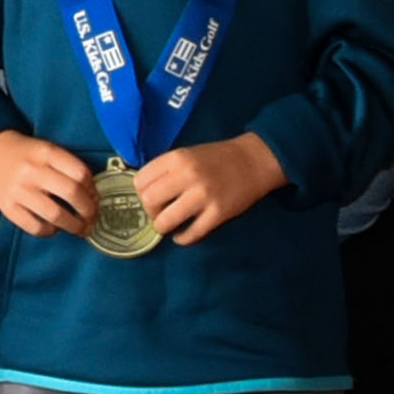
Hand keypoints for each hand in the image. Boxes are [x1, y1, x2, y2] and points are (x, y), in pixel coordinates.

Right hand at [0, 130, 99, 237]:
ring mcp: (18, 191)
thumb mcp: (48, 149)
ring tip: (81, 229)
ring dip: (75, 226)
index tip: (95, 198)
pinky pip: (36, 227)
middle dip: (88, 210)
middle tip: (92, 217)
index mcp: (45, 152)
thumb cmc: (26, 153)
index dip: (93, 189)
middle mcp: (31, 171)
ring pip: (56, 215)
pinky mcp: (8, 208)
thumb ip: (68, 166)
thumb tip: (92, 196)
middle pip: (71, 193)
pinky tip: (54, 227)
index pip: (80, 173)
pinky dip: (50, 231)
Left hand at [135, 132, 287, 245]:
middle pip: (148, 201)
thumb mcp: (186, 154)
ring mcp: (203, 195)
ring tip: (169, 226)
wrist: (253, 161)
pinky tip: (182, 236)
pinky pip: (192, 234)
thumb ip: (166, 170)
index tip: (149, 197)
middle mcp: (187, 175)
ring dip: (163, 227)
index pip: (140, 180)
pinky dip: (183, 239)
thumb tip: (142, 191)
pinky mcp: (219, 213)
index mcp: (176, 158)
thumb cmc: (215, 158)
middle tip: (158, 213)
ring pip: (165, 221)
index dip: (140, 193)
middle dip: (150, 212)